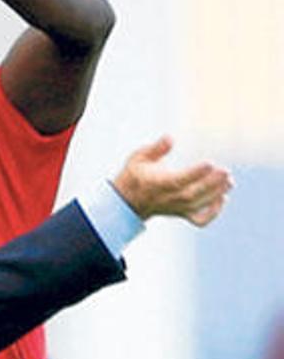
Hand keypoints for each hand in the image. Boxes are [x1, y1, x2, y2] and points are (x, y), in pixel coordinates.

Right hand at [112, 136, 232, 227]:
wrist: (128, 200)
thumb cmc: (135, 174)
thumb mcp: (138, 157)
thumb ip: (155, 148)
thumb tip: (170, 137)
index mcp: (155, 184)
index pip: (176, 181)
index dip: (194, 174)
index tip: (209, 163)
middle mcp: (166, 198)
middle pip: (192, 194)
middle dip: (211, 184)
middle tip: (226, 171)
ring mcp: (175, 207)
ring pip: (198, 205)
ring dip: (216, 194)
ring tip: (230, 180)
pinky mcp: (181, 213)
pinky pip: (200, 220)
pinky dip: (213, 213)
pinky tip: (222, 199)